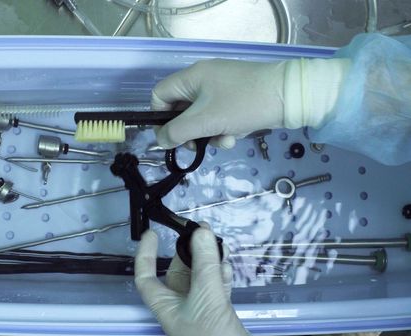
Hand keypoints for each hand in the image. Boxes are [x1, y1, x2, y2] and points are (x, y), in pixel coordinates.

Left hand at [135, 225, 261, 335]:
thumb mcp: (206, 298)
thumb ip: (204, 264)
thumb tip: (201, 232)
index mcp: (164, 305)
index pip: (146, 276)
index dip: (145, 254)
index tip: (151, 233)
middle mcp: (179, 306)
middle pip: (178, 272)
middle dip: (189, 251)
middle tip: (203, 231)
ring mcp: (200, 309)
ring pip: (200, 277)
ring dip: (208, 260)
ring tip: (219, 244)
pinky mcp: (219, 313)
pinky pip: (216, 286)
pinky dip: (221, 273)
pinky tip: (227, 264)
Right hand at [152, 58, 348, 148]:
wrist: (290, 96)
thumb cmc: (243, 104)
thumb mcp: (205, 121)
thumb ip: (177, 132)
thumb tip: (160, 140)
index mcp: (191, 77)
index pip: (160, 95)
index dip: (159, 117)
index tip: (169, 137)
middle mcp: (204, 78)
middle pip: (181, 108)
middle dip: (189, 131)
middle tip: (196, 145)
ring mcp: (222, 87)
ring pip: (201, 116)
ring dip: (208, 133)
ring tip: (224, 140)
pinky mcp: (237, 96)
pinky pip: (219, 115)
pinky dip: (223, 128)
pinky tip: (236, 135)